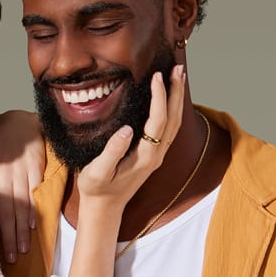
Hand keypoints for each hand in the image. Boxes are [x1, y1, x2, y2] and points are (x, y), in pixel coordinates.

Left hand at [0, 110, 44, 263]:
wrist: (17, 125)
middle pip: (3, 213)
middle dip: (6, 238)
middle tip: (10, 259)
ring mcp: (17, 173)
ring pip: (19, 208)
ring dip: (20, 231)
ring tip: (22, 250)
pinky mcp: (34, 169)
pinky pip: (33, 194)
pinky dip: (33, 212)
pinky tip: (32, 228)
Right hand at [77, 66, 184, 207]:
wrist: (105, 208)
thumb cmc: (97, 189)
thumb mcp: (98, 172)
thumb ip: (112, 151)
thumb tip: (127, 129)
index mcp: (145, 157)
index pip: (158, 120)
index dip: (159, 97)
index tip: (156, 76)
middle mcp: (156, 155)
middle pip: (173, 119)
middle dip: (176, 92)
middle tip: (177, 68)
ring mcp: (157, 156)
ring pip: (174, 123)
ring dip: (177, 99)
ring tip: (178, 77)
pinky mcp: (153, 155)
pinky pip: (168, 128)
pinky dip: (172, 109)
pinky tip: (169, 99)